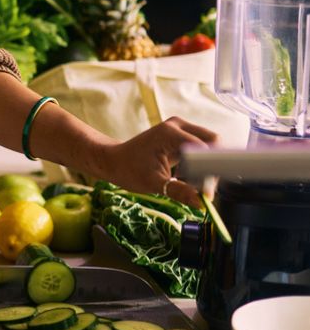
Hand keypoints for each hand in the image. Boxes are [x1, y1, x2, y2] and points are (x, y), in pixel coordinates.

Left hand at [96, 116, 217, 207]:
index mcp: (171, 133)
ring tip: (193, 182)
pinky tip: (186, 175)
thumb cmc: (129, 170)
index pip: (205, 149)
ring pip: (209, 144)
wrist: (114, 161)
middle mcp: (178, 125)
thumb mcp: (154, 183)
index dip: (211, 171)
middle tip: (205, 188)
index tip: (208, 192)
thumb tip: (202, 203)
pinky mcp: (180, 135)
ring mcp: (180, 128)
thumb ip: (179, 191)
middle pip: (213, 142)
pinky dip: (200, 162)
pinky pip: (201, 147)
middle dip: (214, 165)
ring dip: (208, 164)